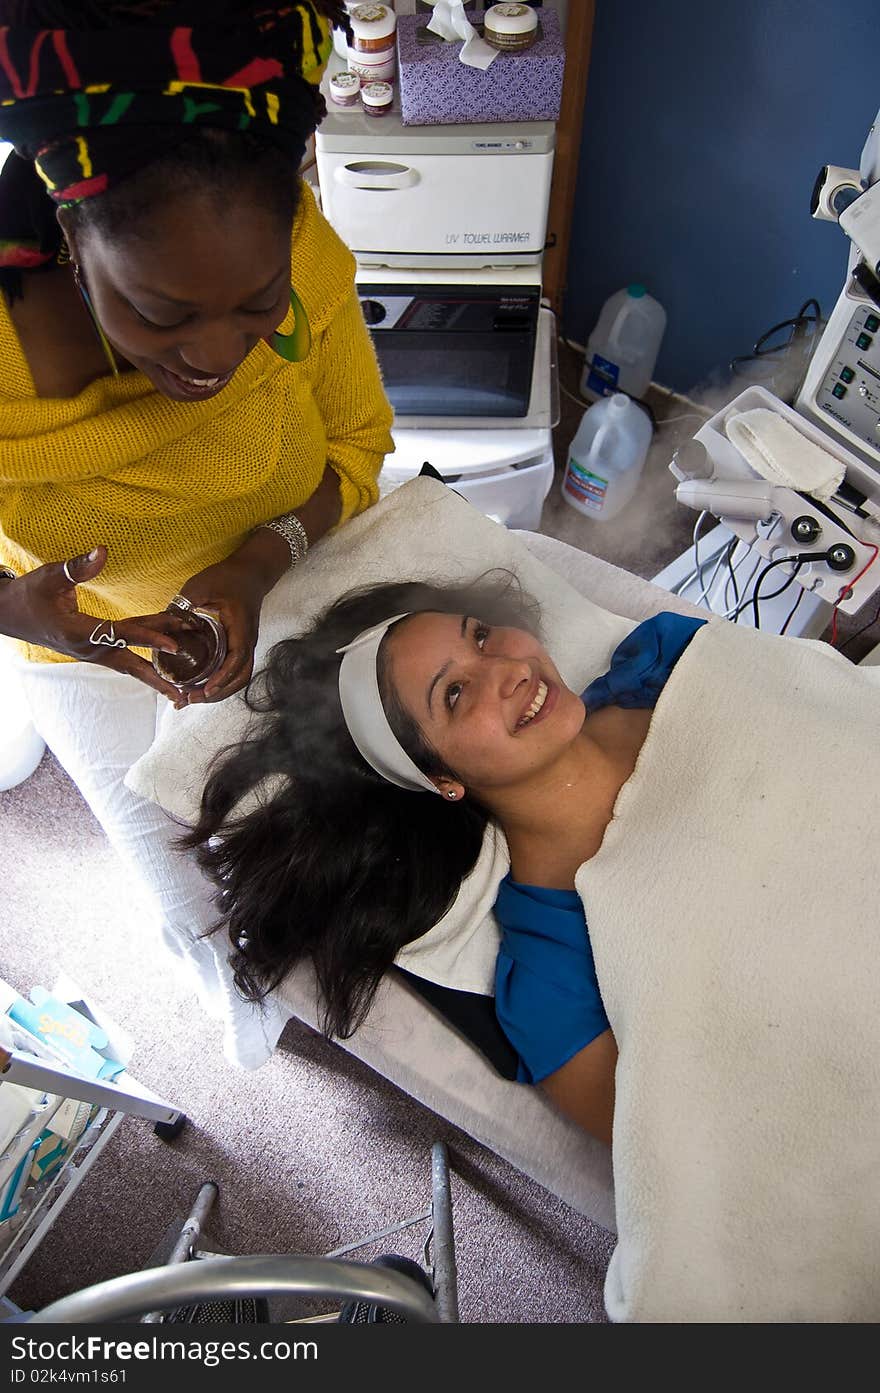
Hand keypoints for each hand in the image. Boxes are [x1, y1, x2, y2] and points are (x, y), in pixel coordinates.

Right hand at [0, 547, 189, 704]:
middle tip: (187, 687)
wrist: (10, 614)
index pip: (121, 634)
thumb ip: (78, 566)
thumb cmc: (29, 594)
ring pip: (129, 667)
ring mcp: (91, 654)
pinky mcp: (94, 652)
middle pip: (131, 662)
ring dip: (154, 679)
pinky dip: (144, 668)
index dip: (149, 637)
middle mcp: (88, 649)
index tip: (174, 645)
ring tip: (179, 696)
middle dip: (159, 673)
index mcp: (79, 632)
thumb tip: (102, 551)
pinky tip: (161, 674)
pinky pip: (124, 662)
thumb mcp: (50, 576)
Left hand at [172, 552, 269, 703]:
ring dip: (218, 692)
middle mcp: (247, 641)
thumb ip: (183, 604)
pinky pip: (234, 670)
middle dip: (216, 693)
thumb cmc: (228, 577)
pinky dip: (219, 682)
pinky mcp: (240, 645)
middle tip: (189, 699)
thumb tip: (160, 623)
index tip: (205, 691)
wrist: (251, 572)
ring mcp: (246, 645)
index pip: (236, 660)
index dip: (221, 678)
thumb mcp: (201, 586)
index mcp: (240, 628)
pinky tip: (200, 685)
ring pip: (238, 678)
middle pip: (240, 678)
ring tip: (191, 698)